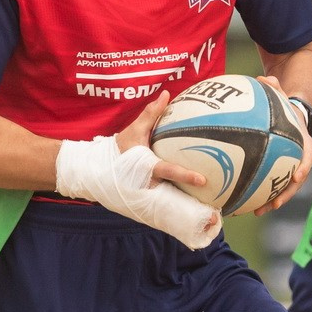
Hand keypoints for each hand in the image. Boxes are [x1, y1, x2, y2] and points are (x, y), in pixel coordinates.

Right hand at [56, 129, 218, 248]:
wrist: (96, 172)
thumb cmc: (117, 150)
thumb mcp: (133, 130)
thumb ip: (151, 113)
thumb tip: (167, 93)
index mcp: (146, 169)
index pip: (169, 172)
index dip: (185, 176)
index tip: (203, 180)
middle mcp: (149, 187)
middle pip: (175, 198)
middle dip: (193, 206)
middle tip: (216, 211)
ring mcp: (147, 200)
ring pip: (171, 209)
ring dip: (190, 215)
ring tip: (214, 218)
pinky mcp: (146, 207)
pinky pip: (166, 211)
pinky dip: (180, 214)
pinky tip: (198, 215)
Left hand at [245, 78, 311, 213]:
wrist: (290, 117)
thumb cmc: (284, 106)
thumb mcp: (281, 96)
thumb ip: (274, 88)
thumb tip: (264, 78)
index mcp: (302, 144)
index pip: (307, 158)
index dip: (303, 168)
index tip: (297, 176)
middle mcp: (296, 160)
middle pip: (294, 183)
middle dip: (284, 195)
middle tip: (273, 204)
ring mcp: (286, 168)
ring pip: (280, 190)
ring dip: (268, 202)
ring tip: (252, 212)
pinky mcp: (274, 172)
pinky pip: (266, 186)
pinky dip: (255, 195)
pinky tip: (238, 202)